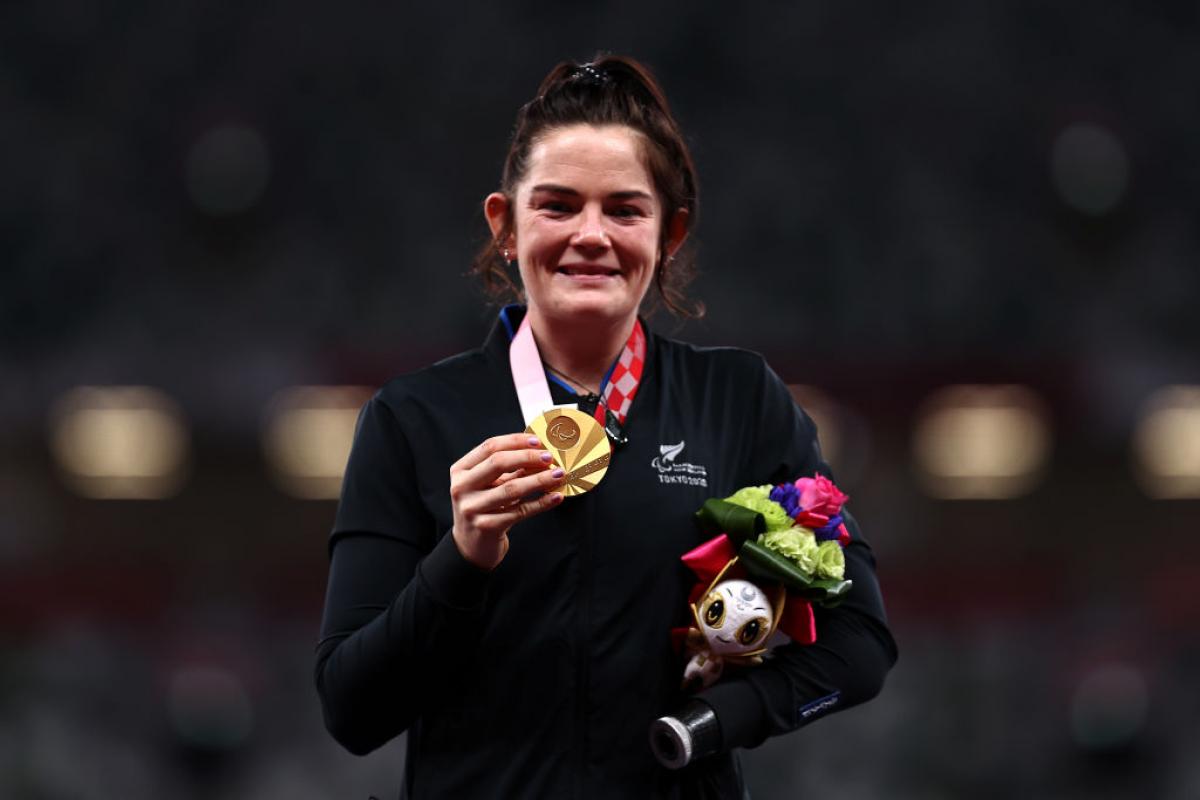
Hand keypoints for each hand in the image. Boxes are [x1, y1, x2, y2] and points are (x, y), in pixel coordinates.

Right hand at [449, 433, 566, 569]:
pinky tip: (555, 497)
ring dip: (539, 480)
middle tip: (549, 458)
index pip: (490, 447)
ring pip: (511, 489)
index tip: (538, 442)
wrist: (471, 546)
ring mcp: (471, 508)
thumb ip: (509, 469)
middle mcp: (461, 487)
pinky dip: (541, 503)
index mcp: (461, 470)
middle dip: (528, 457)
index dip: (516, 441)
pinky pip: (519, 512)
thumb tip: (540, 452)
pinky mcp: (485, 527)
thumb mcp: (490, 485)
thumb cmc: (484, 508)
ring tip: (558, 475)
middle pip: (498, 463)